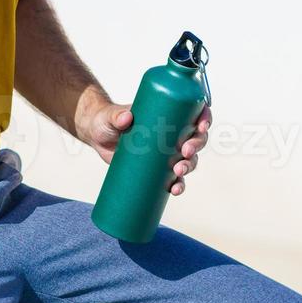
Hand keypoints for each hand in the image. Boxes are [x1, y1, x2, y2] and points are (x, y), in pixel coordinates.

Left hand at [77, 97, 212, 195]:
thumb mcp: (112, 116)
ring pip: (189, 159)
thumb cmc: (107, 119)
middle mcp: (172, 132)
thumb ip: (117, 115)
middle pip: (196, 137)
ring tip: (178, 172)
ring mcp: (166, 151)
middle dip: (197, 145)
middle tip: (185, 151)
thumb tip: (126, 118)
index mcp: (169, 113)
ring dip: (189, 166)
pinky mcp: (158, 168)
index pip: (195, 112)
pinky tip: (175, 190)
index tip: (201, 126)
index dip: (205, 118)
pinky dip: (179, 185)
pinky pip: (175, 178)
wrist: (97, 135)